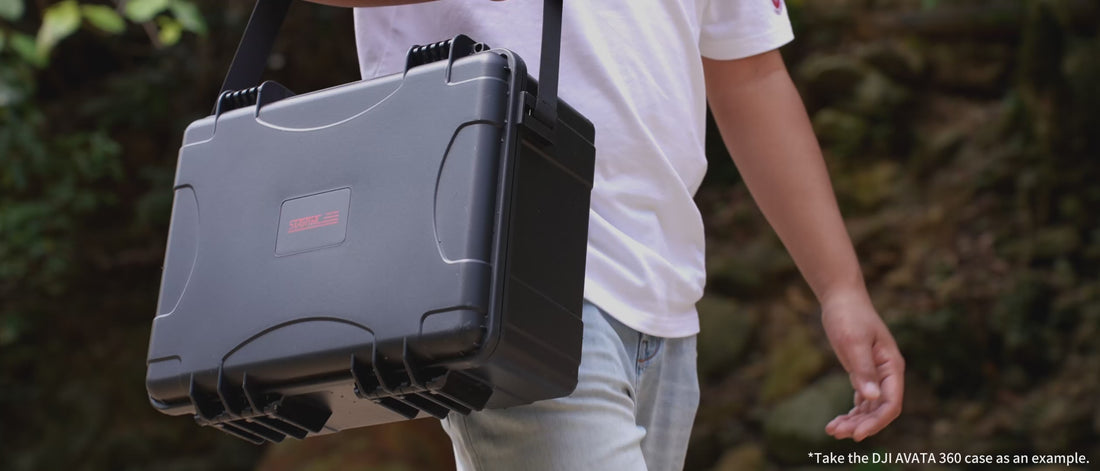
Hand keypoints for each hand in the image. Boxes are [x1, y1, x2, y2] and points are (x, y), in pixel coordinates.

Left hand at [820, 290, 904, 441]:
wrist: (841, 297)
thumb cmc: (849, 316)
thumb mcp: (853, 342)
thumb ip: (863, 370)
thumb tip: (872, 397)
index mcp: (891, 366)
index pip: (891, 403)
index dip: (876, 421)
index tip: (857, 435)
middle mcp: (887, 373)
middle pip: (880, 409)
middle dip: (861, 425)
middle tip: (837, 433)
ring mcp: (876, 374)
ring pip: (870, 407)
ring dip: (854, 421)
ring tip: (832, 430)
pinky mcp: (863, 372)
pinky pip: (862, 400)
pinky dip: (851, 412)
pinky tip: (837, 421)